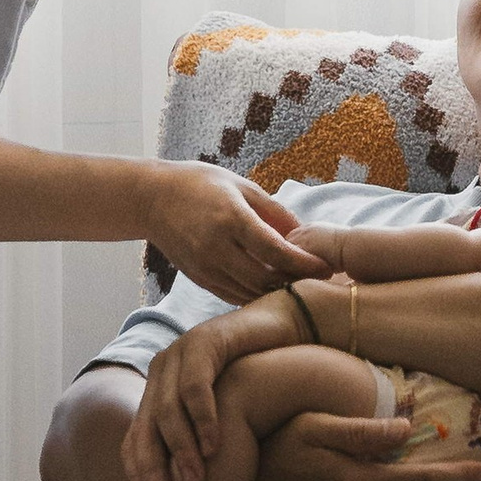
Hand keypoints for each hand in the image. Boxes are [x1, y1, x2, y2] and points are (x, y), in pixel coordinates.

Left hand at [123, 293, 295, 480]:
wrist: (283, 328)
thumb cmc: (256, 377)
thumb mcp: (222, 414)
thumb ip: (200, 441)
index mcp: (157, 391)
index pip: (134, 440)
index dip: (138, 476)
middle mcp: (161, 372)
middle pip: (143, 430)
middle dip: (152, 471)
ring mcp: (178, 354)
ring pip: (167, 412)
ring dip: (181, 450)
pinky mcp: (202, 342)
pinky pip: (196, 387)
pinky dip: (203, 419)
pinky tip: (214, 445)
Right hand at [144, 164, 327, 304]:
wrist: (152, 199)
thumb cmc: (200, 184)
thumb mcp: (241, 186)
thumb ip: (274, 211)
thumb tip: (304, 234)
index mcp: (231, 218)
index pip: (275, 251)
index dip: (305, 263)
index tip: (328, 267)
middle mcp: (217, 247)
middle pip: (266, 278)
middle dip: (297, 282)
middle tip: (322, 281)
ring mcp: (206, 266)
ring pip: (250, 292)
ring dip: (278, 292)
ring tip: (302, 285)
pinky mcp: (199, 278)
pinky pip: (234, 295)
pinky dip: (256, 296)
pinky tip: (273, 289)